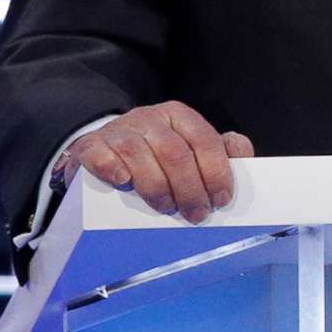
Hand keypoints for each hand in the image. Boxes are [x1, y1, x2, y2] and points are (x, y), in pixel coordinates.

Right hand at [58, 102, 251, 223]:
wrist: (105, 150)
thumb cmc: (155, 155)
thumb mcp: (188, 148)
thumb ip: (218, 151)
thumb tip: (241, 155)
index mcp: (179, 117)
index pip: (204, 141)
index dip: (216, 172)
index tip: (221, 199)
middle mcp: (150, 118)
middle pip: (174, 152)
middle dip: (189, 188)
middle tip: (196, 214)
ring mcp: (118, 130)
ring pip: (139, 154)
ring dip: (156, 185)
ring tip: (165, 207)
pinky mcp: (90, 145)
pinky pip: (99, 152)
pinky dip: (111, 167)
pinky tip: (123, 182)